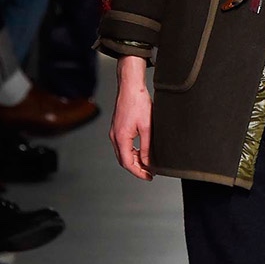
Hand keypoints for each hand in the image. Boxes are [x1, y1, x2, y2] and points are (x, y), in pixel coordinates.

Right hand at [110, 55, 153, 179]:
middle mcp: (114, 136)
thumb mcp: (147, 127)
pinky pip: (123, 145)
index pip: (127, 163)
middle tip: (150, 173)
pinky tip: (142, 152)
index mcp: (121, 138)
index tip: (149, 177)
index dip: (138, 173)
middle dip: (136, 168)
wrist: (131, 86)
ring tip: (148, 164)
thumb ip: (147, 147)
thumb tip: (149, 162)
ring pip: (122, 153)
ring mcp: (114, 132)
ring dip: (134, 160)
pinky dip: (131, 152)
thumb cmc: (138, 103)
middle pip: (123, 160)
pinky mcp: (117, 127)